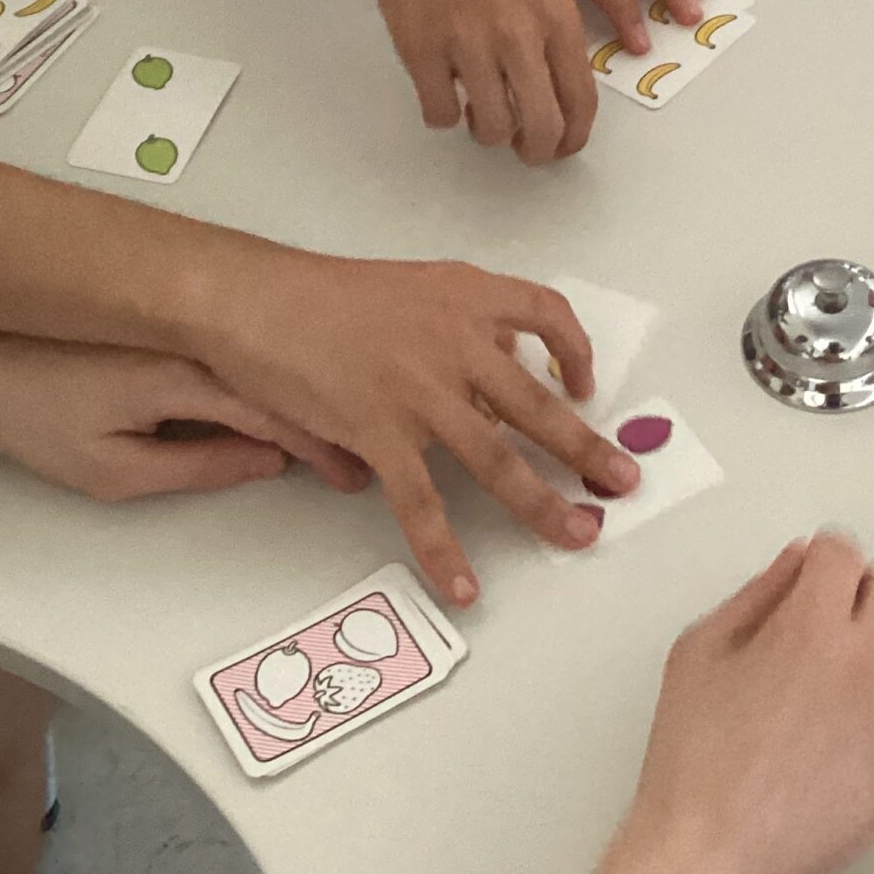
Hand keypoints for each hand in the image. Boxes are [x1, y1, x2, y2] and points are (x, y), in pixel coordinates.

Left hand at [0, 334, 369, 501]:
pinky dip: (267, 374)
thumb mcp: (114, 470)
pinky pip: (233, 348)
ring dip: (300, 393)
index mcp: (185, 374)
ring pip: (262, 361)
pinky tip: (283, 393)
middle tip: (353, 456)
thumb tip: (268, 462)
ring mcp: (180, 325)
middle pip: (282, 380)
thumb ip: (200, 466)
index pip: (279, 411)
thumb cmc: (28, 414)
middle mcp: (193, 339)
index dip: (323, 444)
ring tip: (334, 426)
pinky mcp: (164, 322)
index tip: (351, 470)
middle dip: (325, 418)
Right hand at [191, 253, 641, 605]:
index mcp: (466, 296)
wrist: (252, 298)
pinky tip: (464, 584)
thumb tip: (481, 381)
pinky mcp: (379, 431)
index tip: (582, 385)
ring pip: (498, 457)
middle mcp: (456, 341)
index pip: (546, 313)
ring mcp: (421, 390)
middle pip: (539, 403)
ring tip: (580, 534)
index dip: (575, 351)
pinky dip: (445, 549)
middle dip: (586, 448)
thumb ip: (450, 329)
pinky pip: (422, 502)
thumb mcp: (404, 290)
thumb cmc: (317, 295)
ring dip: (544, 502)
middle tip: (622, 483)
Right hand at [349, 0, 602, 162]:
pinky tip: (441, 95)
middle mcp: (519, 33)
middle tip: (525, 152)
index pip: (581, 100)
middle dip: (537, 151)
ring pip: (490, 129)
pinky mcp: (421, 49)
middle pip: (542, 127)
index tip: (563, 147)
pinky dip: (441, 113)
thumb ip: (552, 37)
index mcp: (556, 15)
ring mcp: (468, 42)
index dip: (573, 136)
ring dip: (487, 133)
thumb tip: (557, 99)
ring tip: (478, 116)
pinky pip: (439, 113)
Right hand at [625, 535, 873, 873]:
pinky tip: (834, 741)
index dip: (820, 560)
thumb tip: (801, 560)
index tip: (803, 584)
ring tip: (827, 683)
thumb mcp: (700, 652)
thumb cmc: (691, 754)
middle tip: (816, 626)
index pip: (844, 555)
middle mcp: (871, 665)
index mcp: (814, 628)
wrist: (713, 860)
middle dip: (856, 592)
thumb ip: (757, 594)